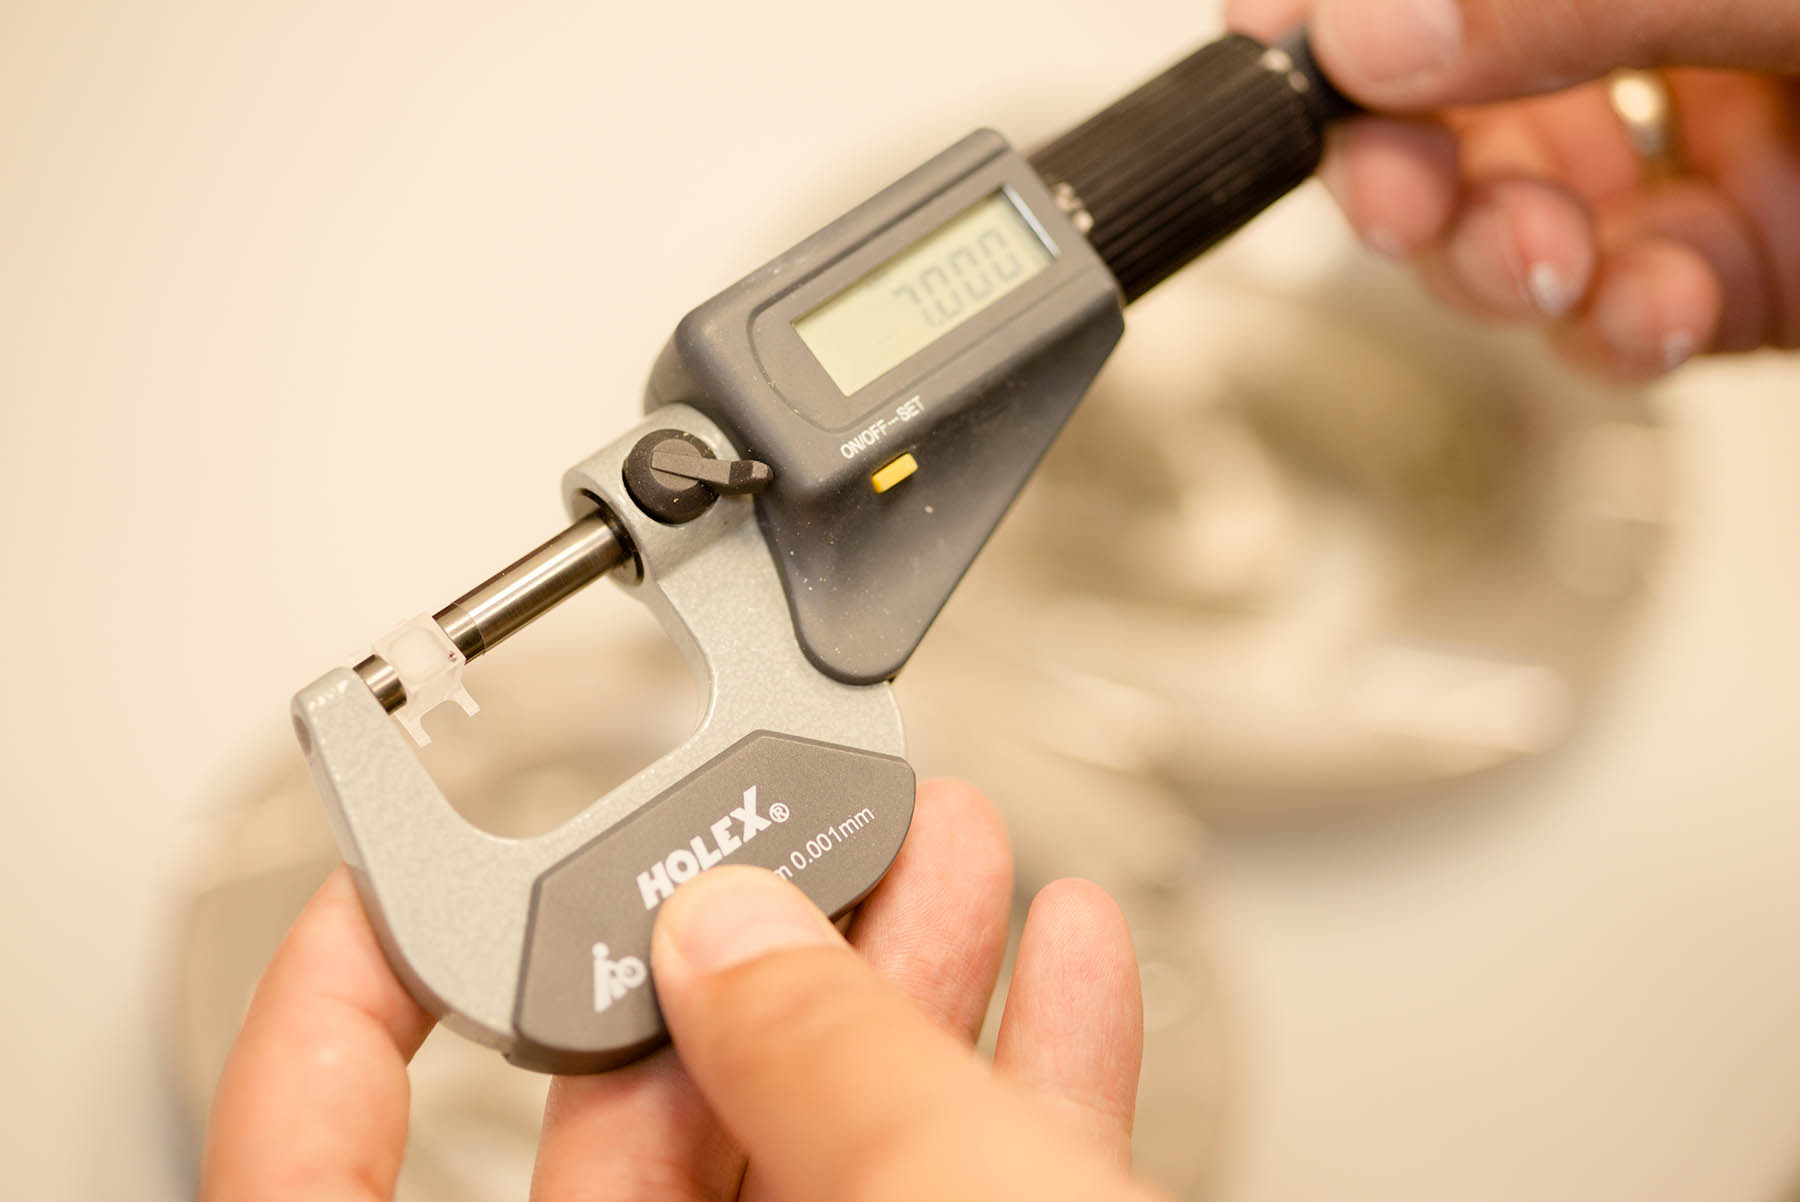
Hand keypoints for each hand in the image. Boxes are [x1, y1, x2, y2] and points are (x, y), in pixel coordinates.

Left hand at [199, 781, 1158, 1201]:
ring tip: (969, 854)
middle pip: (640, 1120)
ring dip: (911, 980)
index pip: (310, 1184)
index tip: (374, 898)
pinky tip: (1069, 969)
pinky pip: (957, 1189)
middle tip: (806, 822)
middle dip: (753, 934)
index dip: (323, 1026)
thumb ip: (805, 1070)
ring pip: (826, 1143)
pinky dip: (1019, 1078)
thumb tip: (729, 936)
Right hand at [1232, 0, 1799, 376]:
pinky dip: (1610, 335)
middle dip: (1399, 167)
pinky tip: (1649, 308)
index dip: (1329, 17)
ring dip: (1494, 262)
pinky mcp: (1754, 267)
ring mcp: (1712, 145)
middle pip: (1444, 101)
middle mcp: (1666, 24)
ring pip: (1513, 220)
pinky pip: (1626, 316)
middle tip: (1392, 200)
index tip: (1269, 53)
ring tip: (1538, 261)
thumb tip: (1369, 35)